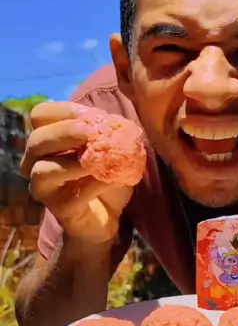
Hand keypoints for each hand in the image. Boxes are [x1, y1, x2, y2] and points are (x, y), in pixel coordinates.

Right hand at [21, 102, 132, 245]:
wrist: (108, 215)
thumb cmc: (103, 176)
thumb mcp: (109, 149)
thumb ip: (107, 133)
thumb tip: (113, 122)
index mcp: (48, 140)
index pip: (40, 115)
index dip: (64, 111)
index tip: (91, 115)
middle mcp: (37, 161)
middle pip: (37, 140)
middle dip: (63, 133)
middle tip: (89, 132)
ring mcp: (44, 187)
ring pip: (43, 169)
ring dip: (74, 162)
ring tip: (100, 159)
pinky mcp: (58, 208)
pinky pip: (72, 194)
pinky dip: (93, 185)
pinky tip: (111, 179)